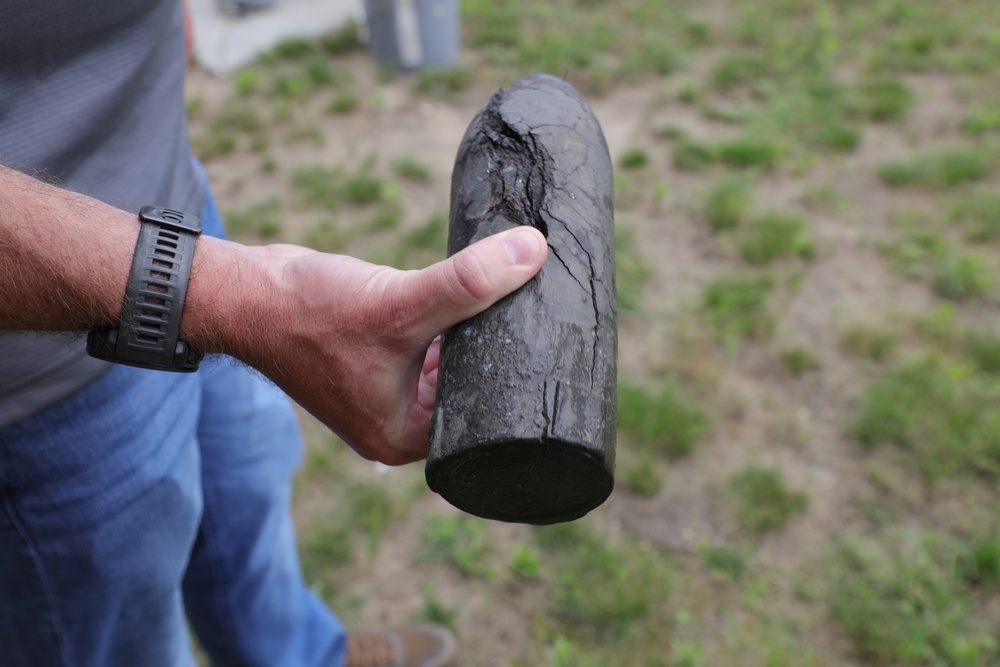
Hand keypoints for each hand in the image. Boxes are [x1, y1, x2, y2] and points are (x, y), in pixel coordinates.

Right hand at [225, 227, 546, 464]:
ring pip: (452, 359)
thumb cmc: (308, 313)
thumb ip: (466, 282)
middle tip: (544, 310)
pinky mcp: (381, 355)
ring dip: (477, 326)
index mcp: (405, 436)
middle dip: (499, 347)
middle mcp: (399, 421)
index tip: (553, 338)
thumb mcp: (398, 302)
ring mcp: (388, 389)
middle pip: (472, 387)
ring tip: (521, 294)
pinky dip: (451, 315)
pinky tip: (477, 288)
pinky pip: (432, 339)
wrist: (245, 292)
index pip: (485, 416)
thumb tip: (532, 252)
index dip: (518, 376)